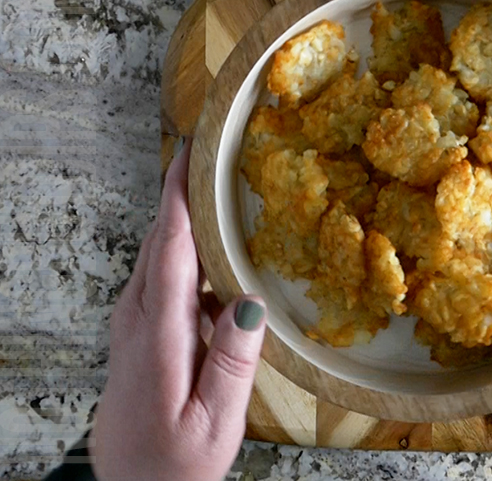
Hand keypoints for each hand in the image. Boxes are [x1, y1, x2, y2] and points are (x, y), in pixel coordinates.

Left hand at [90, 139, 267, 480]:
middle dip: (178, 194)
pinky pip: (158, 278)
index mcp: (158, 336)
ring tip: (214, 194)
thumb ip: (232, 360)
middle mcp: (136, 321)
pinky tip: (209, 258)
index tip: (190, 154)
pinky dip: (180, 252)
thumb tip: (247, 301)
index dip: (179, 197)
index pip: (169, 248)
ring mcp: (130, 326)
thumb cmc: (176, 461)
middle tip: (208, 156)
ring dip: (180, 221)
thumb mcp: (216, 421)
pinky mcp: (135, 335)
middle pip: (158, 241)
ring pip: (155, 257)